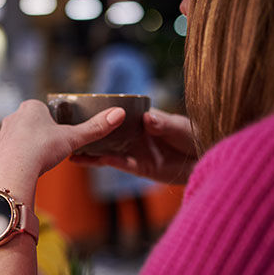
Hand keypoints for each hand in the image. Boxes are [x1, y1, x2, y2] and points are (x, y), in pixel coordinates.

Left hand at [0, 100, 124, 197]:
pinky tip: (26, 169)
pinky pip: (11, 152)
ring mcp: (3, 133)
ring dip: (30, 147)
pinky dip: (20, 159)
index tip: (62, 136)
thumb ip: (95, 127)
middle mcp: (13, 116)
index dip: (56, 124)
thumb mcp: (72, 138)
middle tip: (53, 150)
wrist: (14, 171)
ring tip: (40, 161)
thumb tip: (119, 113)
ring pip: (21, 138)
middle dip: (43, 135)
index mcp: (31, 106)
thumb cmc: (42, 150)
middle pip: (33, 123)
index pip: (47, 111)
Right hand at [70, 108, 197, 184]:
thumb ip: (163, 123)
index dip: (102, 111)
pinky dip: (105, 161)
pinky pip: (119, 164)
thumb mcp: (180, 127)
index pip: (119, 113)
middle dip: (89, 131)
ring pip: (108, 150)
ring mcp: (135, 151)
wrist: (206, 161)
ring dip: (91, 150)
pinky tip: (91, 159)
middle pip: (108, 132)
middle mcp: (135, 134)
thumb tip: (147, 119)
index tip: (84, 107)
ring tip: (71, 149)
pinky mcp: (139, 167)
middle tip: (67, 129)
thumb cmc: (195, 138)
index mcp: (143, 119)